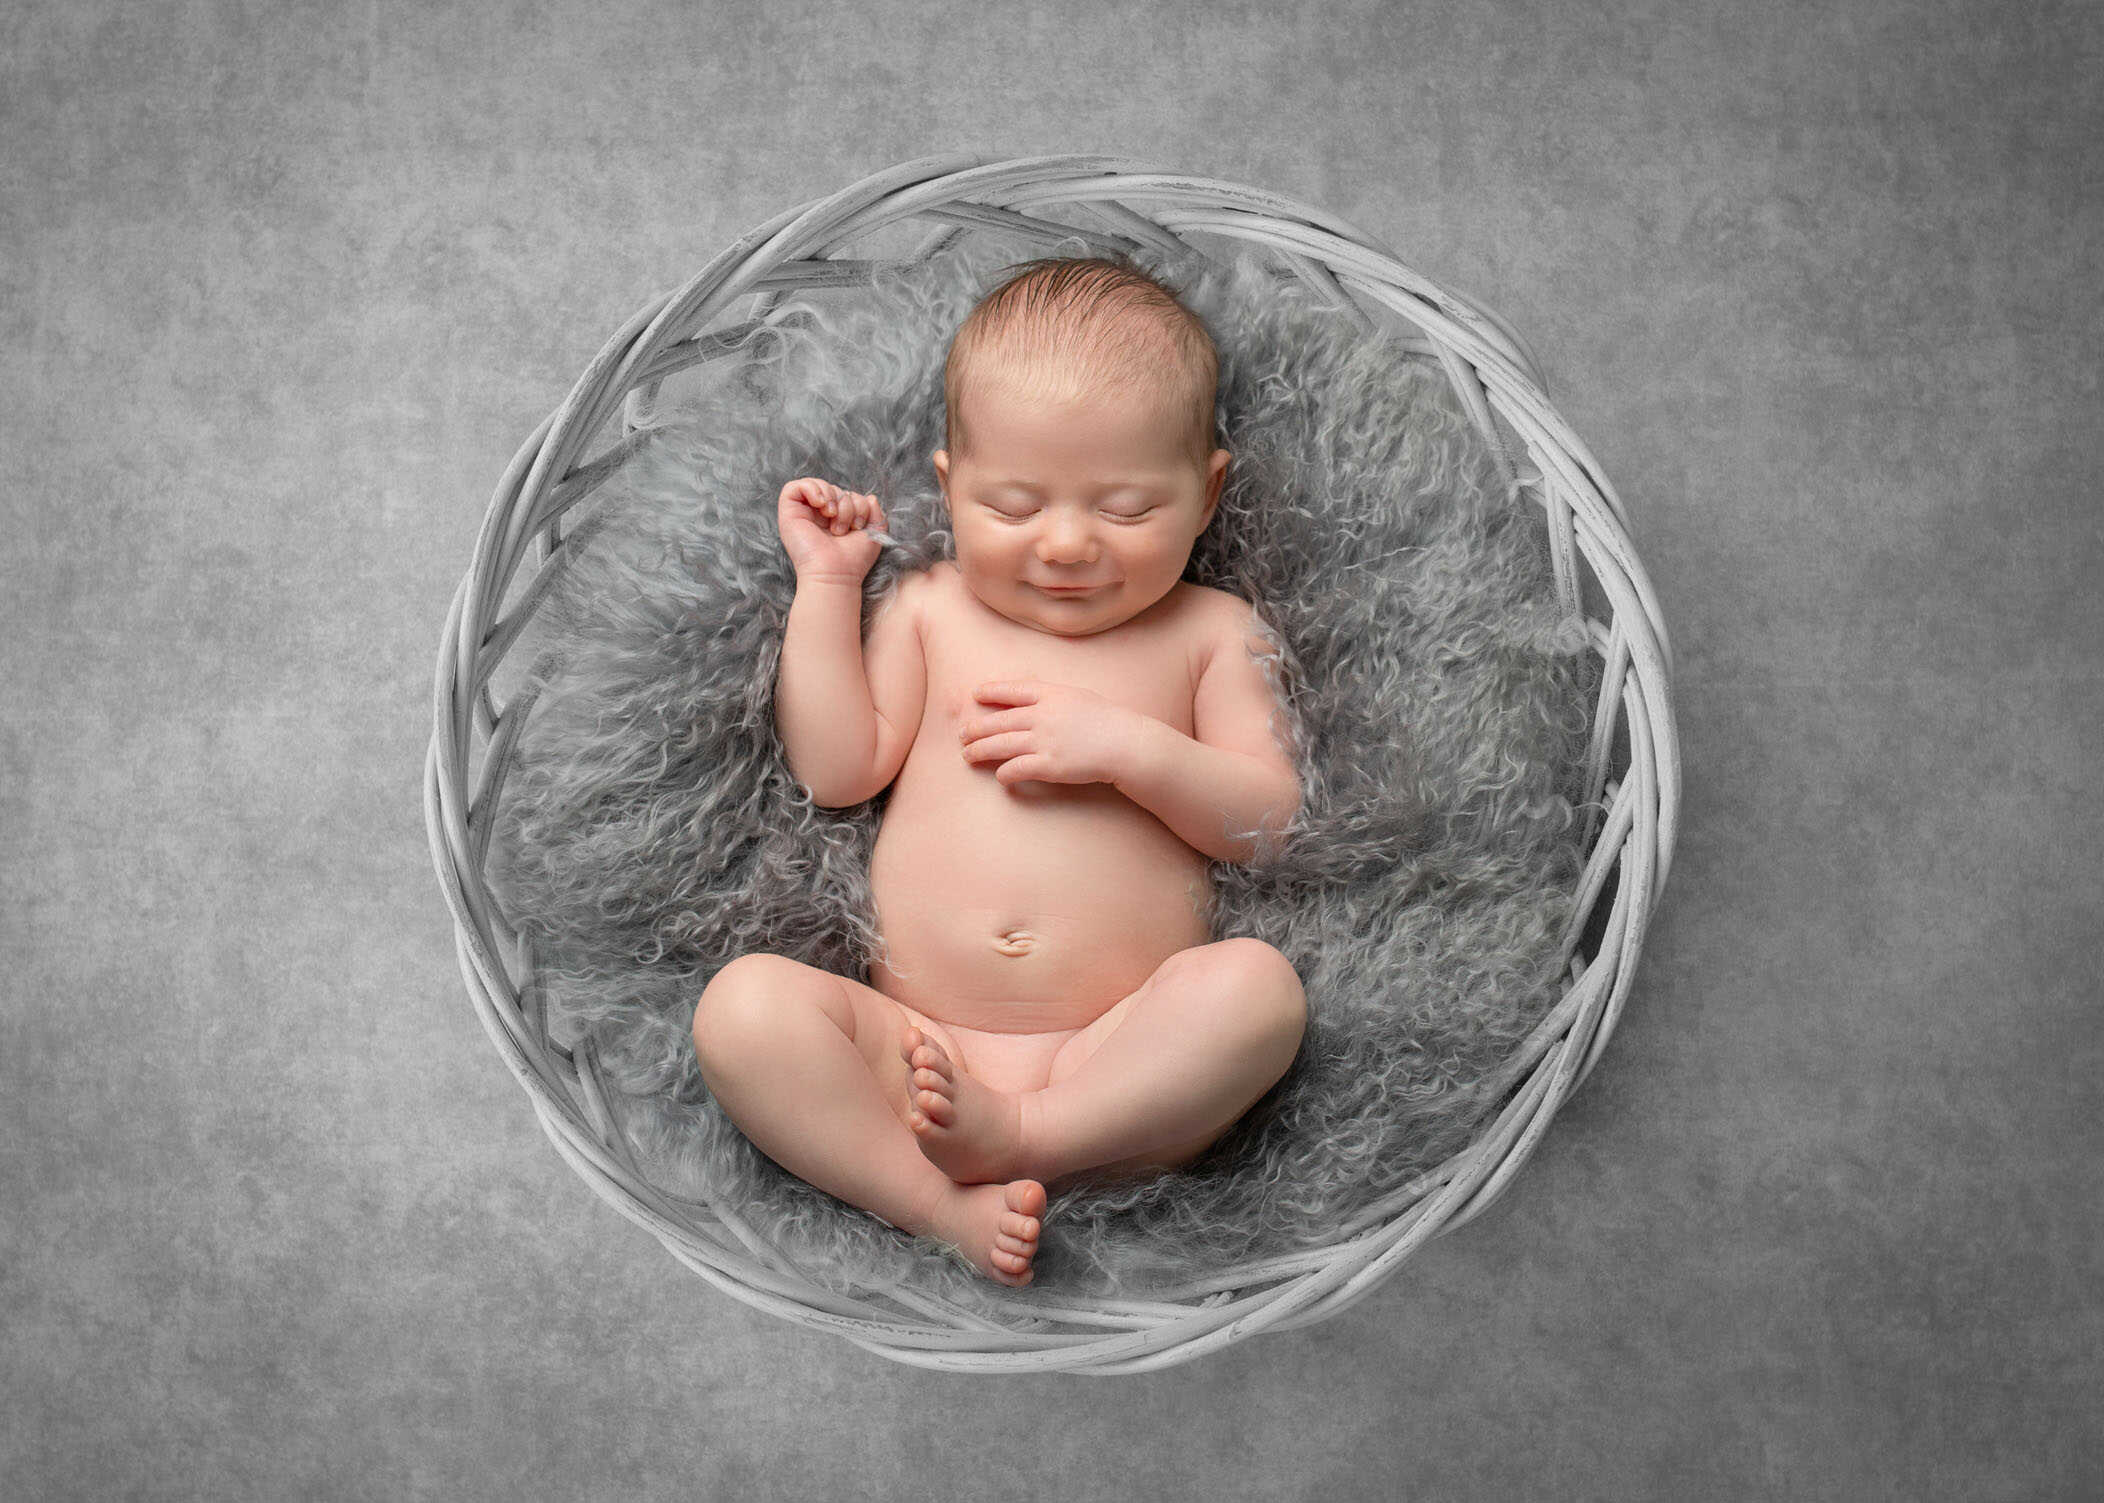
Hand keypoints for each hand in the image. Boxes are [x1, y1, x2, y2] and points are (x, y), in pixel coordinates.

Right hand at [777, 476, 885, 582]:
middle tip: (844, 528)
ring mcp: (802, 515)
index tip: (857, 526)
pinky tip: (820, 505)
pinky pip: (793, 486)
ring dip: (831, 497)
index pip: (848, 495)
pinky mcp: (788, 514)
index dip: (858, 504)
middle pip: (835, 489)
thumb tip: (869, 497)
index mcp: (836, 520)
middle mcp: (818, 517)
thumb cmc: (853, 559)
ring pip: (817, 485)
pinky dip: (811, 489)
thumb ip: (875, 513)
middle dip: (846, 503)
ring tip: (832, 516)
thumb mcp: (874, 533)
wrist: (835, 573)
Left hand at [958, 679, 1144, 788]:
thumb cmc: (1107, 721)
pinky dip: (1004, 774)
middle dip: (976, 728)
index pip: (1012, 690)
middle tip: (962, 735)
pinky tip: (1000, 776)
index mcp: (1052, 694)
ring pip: (1000, 745)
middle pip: (998, 721)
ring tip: (967, 756)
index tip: (975, 695)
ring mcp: (1044, 740)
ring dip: (979, 751)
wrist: (1125, 744)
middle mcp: (1043, 715)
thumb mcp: (1079, 697)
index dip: (991, 691)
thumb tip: (1031, 702)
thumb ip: (1053, 698)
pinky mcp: (1049, 765)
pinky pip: (1016, 769)